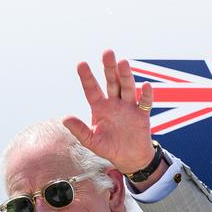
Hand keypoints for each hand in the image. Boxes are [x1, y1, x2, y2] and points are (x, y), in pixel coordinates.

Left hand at [64, 50, 155, 173]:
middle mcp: (114, 103)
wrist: (129, 159)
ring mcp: (129, 107)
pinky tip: (145, 85)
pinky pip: (145, 103)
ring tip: (123, 62)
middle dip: (109, 68)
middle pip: (112, 82)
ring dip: (126, 75)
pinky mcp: (142, 115)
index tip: (81, 64)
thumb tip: (65, 118)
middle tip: (107, 52)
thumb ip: (79, 130)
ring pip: (127, 87)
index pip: (92, 89)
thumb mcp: (91, 141)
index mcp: (100, 107)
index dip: (86, 77)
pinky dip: (146, 95)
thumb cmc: (108, 148)